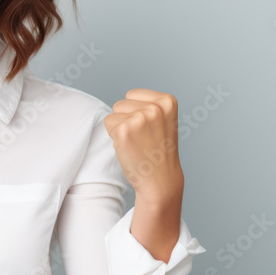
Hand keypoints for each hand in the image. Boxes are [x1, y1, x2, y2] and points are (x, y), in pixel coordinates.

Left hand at [103, 88, 183, 202]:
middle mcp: (155, 107)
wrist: (160, 179)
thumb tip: (123, 101)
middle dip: (126, 120)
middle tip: (142, 138)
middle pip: (121, 103)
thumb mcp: (163, 120)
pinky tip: (129, 147)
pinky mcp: (124, 130)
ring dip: (119, 128)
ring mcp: (140, 118)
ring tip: (136, 142)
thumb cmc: (157, 150)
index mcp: (168, 101)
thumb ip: (148, 105)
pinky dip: (114, 137)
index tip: (149, 129)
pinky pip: (107, 124)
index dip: (135, 112)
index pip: (132, 95)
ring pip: (113, 114)